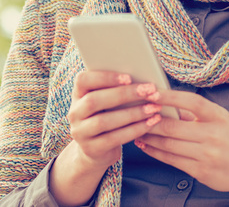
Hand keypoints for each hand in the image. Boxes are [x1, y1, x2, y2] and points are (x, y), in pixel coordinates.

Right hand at [50, 71, 162, 205]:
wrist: (96, 151)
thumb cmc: (108, 117)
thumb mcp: (107, 103)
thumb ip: (116, 89)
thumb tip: (143, 78)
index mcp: (78, 95)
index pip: (82, 80)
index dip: (104, 77)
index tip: (129, 77)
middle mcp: (74, 113)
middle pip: (94, 100)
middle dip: (124, 94)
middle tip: (149, 91)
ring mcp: (80, 133)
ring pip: (104, 121)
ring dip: (133, 113)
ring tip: (154, 108)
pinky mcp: (91, 149)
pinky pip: (114, 139)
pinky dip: (134, 130)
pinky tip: (150, 123)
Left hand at [133, 90, 228, 206]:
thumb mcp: (221, 120)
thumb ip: (196, 113)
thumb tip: (165, 101)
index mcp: (219, 116)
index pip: (191, 102)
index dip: (169, 96)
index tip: (151, 92)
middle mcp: (214, 135)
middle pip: (173, 126)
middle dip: (150, 120)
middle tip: (134, 112)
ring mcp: (207, 155)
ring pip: (169, 144)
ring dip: (149, 136)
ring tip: (135, 129)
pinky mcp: (201, 172)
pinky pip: (171, 160)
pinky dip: (155, 151)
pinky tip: (146, 145)